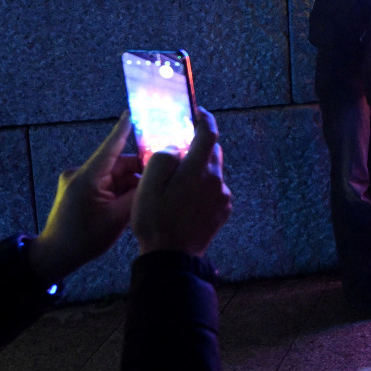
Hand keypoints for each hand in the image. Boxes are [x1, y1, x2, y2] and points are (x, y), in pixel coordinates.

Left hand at [30, 113, 141, 283]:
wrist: (55, 255)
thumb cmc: (83, 240)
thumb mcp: (116, 219)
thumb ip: (137, 196)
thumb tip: (154, 180)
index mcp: (88, 177)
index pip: (110, 147)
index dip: (123, 129)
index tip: (133, 112)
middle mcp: (80, 174)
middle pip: (118, 165)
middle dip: (137, 175)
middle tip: (159, 183)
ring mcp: (78, 181)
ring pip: (114, 177)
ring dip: (129, 187)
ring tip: (141, 203)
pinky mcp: (77, 190)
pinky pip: (105, 185)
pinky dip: (119, 193)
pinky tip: (128, 206)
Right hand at [131, 108, 232, 257]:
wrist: (172, 258)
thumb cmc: (156, 222)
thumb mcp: (147, 186)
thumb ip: (162, 158)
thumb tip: (175, 149)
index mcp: (198, 171)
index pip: (209, 134)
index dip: (204, 119)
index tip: (197, 112)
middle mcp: (216, 181)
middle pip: (212, 152)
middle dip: (198, 146)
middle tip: (179, 150)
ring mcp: (222, 197)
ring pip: (213, 172)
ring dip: (199, 170)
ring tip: (177, 183)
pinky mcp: (223, 211)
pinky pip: (215, 189)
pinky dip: (203, 187)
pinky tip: (185, 200)